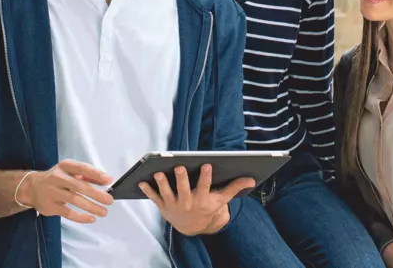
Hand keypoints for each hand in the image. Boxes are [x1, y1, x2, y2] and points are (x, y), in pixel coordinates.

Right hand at [17, 159, 114, 223]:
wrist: (31, 188)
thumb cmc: (56, 178)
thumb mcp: (70, 172)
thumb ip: (87, 176)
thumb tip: (106, 181)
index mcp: (65, 166)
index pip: (82, 168)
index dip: (96, 174)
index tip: (109, 180)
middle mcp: (58, 178)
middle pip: (80, 186)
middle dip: (96, 194)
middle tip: (109, 201)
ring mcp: (53, 192)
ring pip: (75, 200)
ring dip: (91, 207)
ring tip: (103, 212)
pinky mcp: (51, 206)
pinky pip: (68, 213)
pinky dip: (81, 217)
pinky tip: (91, 218)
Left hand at [139, 164, 254, 235]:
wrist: (192, 226)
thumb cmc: (207, 207)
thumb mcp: (221, 199)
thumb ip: (235, 187)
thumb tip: (252, 179)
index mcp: (202, 199)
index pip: (205, 187)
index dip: (205, 177)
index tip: (206, 165)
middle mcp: (188, 203)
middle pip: (184, 189)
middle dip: (181, 179)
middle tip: (179, 166)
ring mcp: (174, 205)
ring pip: (167, 193)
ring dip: (162, 184)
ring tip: (158, 172)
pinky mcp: (163, 206)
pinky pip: (154, 198)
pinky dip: (147, 190)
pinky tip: (141, 181)